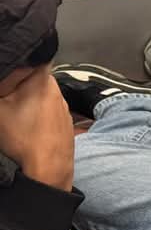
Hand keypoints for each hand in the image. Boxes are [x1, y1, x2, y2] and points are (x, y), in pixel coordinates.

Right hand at [0, 66, 73, 189]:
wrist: (48, 171)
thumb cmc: (22, 138)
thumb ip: (1, 85)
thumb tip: (5, 78)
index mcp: (43, 79)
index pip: (29, 57)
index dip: (14, 63)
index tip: (6, 79)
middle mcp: (58, 91)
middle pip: (31, 78)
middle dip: (16, 84)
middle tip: (4, 98)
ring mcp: (63, 109)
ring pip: (38, 96)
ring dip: (25, 101)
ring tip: (12, 115)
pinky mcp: (65, 125)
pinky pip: (46, 112)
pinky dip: (35, 116)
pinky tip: (26, 128)